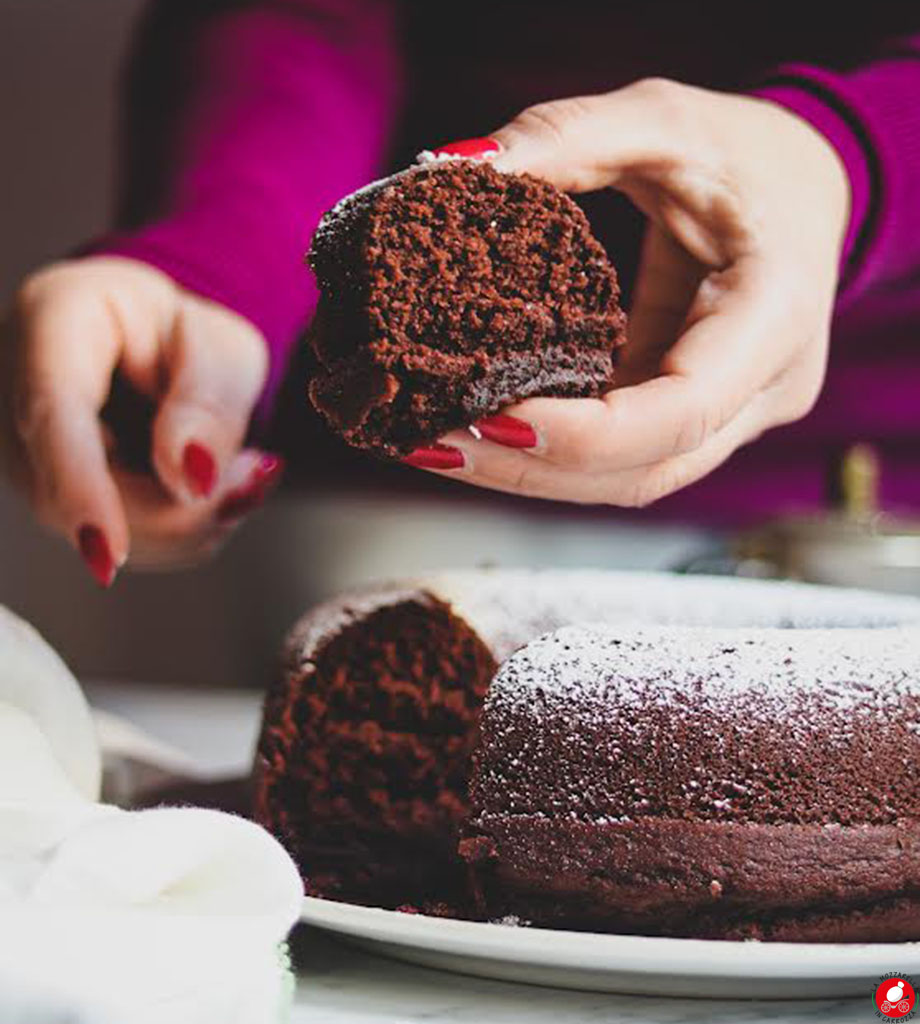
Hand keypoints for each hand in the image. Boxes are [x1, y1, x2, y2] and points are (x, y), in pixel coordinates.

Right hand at [0, 256, 281, 583]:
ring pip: (92, 530)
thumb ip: (209, 404)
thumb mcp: (221, 346)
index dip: (82, 488)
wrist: (161, 343)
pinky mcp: (52, 494)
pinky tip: (205, 489)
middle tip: (254, 476)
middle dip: (175, 512)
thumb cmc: (186, 334)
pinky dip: (175, 531)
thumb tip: (191, 480)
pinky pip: (115, 540)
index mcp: (53, 320)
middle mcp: (13, 391)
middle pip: (70, 493)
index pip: (52, 415)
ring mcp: (25, 452)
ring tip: (239, 470)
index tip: (111, 550)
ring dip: (183, 524)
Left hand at [407, 79, 849, 505]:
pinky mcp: (695, 422)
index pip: (682, 411)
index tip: (490, 418)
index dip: (584, 434)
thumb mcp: (662, 119)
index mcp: (778, 313)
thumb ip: (564, 136)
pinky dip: (548, 452)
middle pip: (644, 469)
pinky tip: (481, 430)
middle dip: (531, 468)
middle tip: (430, 439)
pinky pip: (621, 458)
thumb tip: (453, 172)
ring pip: (628, 479)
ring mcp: (734, 418)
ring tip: (434, 441)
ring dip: (529, 473)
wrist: (806, 190)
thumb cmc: (749, 154)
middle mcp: (766, 389)